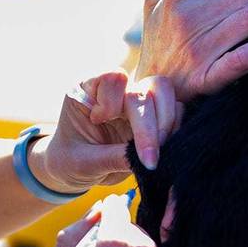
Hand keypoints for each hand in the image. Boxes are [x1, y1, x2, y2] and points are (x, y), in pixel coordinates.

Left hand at [33, 71, 181, 193]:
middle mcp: (115, 90)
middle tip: (148, 159)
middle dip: (148, 125)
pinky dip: (175, 129)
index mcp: (88, 90)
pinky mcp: (153, 114)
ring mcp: (136, 100)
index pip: (111, 77)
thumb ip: (112, 158)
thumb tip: (146, 160)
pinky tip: (164, 151)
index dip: (111, 101)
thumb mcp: (84, 163)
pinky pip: (176, 109)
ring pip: (164, 92)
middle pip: (143, 88)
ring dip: (166, 124)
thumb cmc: (71, 161)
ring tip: (155, 156)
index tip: (99, 122)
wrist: (76, 169)